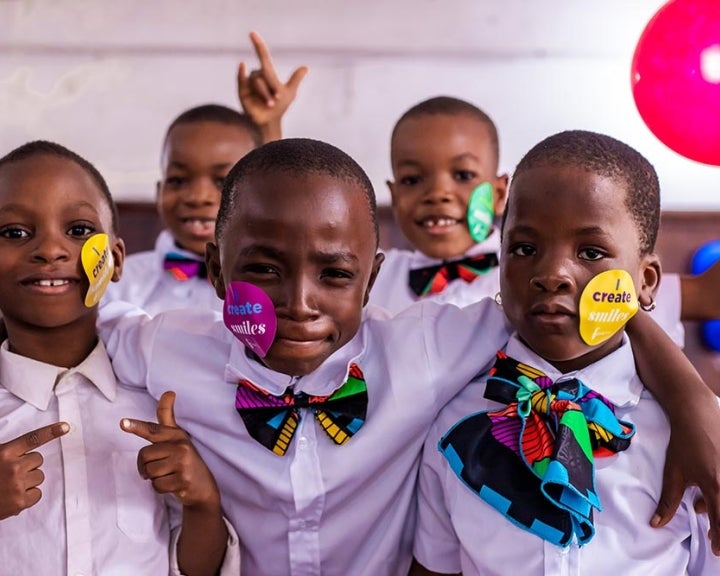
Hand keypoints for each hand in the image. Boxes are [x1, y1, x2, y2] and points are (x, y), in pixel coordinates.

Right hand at [0, 422, 68, 519]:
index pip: (32, 439)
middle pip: (38, 460)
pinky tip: (14, 497)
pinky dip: (28, 496)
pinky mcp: (20, 502)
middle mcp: (13, 467)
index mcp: (4, 453)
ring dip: (29, 480)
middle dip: (28, 465)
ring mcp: (17, 485)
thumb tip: (23, 453)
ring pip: (39, 476)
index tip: (66, 427)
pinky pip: (37, 494)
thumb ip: (8, 454)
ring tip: (10, 486)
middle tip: (11, 473)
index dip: (50, 432)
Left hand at [120, 391, 219, 510]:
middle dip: (147, 466)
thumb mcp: (178, 438)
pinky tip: (174, 485)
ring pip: (149, 472)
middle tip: (161, 468)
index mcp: (176, 435)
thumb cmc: (184, 460)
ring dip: (155, 478)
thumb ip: (168, 419)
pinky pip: (157, 485)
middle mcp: (181, 445)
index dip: (136, 426)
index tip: (122, 423)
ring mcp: (183, 462)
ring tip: (170, 475)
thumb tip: (168, 392)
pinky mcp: (183, 479)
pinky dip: (161, 488)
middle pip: (144, 456)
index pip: (153, 429)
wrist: (204, 486)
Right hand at [237, 31, 307, 140]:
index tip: (252, 33)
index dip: (258, 45)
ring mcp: (249, 83)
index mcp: (268, 74)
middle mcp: (257, 76)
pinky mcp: (242, 91)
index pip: (263, 56)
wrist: (270, 122)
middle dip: (271, 86)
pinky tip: (242, 65)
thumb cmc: (280, 108)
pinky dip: (241, 73)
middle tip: (277, 99)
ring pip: (257, 81)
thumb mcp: (290, 93)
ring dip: (264, 93)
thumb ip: (295, 79)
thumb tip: (305, 67)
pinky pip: (241, 80)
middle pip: (264, 74)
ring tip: (270, 104)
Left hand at [652, 399, 719, 554]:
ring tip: (703, 508)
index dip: (719, 538)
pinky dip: (719, 495)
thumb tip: (656, 523)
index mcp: (715, 487)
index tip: (716, 551)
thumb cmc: (683, 445)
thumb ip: (668, 502)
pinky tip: (707, 496)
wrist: (696, 416)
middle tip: (715, 539)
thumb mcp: (673, 474)